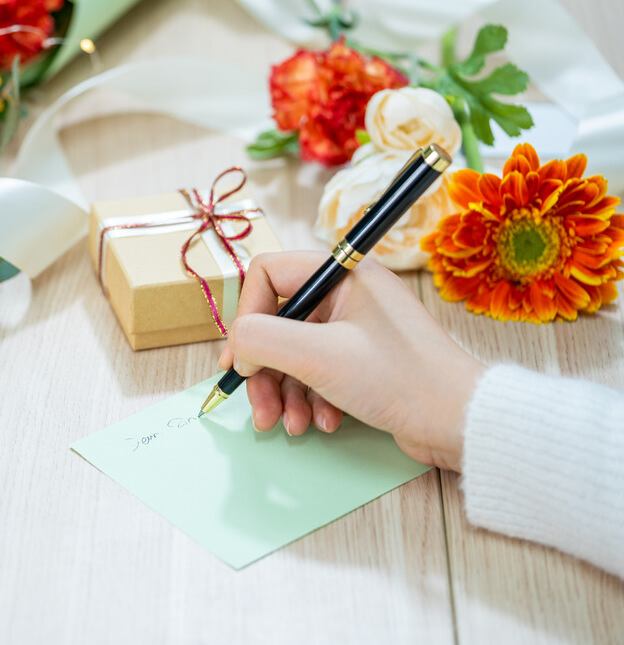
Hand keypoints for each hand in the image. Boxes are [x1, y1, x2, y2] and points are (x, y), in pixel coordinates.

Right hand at [220, 251, 484, 470]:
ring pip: (293, 353)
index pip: (267, 275)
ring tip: (291, 425)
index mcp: (342, 274)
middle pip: (276, 322)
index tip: (242, 360)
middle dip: (263, 370)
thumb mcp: (317, 355)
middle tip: (259, 408)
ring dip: (284, 393)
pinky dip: (311, 401)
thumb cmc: (399, 380)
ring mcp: (355, 329)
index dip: (246, 316)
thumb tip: (237, 346)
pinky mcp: (363, 361)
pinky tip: (324, 423)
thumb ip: (261, 339)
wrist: (461, 423)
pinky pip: (316, 373)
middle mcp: (348, 295)